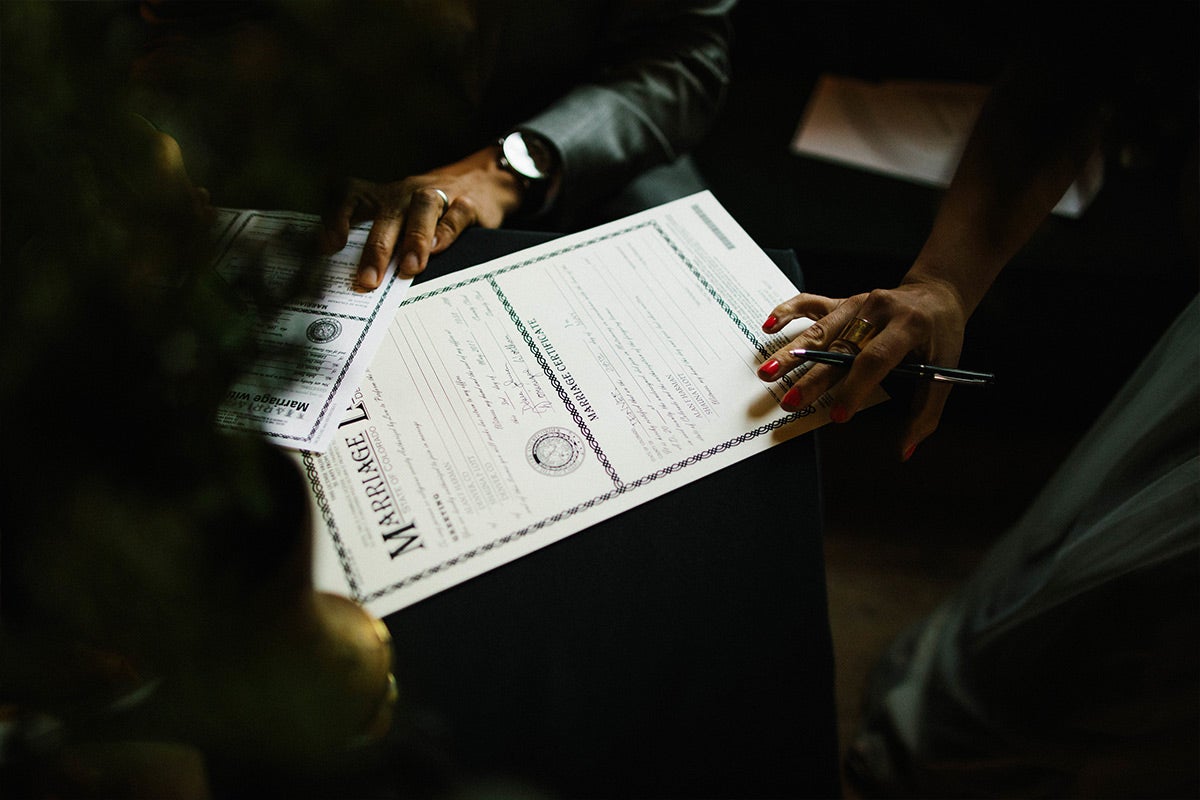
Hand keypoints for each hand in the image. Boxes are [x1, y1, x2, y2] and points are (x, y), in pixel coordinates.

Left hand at [321, 147, 522, 290]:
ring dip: (413, 238)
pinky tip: (439, 249)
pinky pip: (456, 214)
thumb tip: (354, 284)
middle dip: (376, 249)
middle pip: (386, 215)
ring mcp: (436, 195)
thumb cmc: (426, 213)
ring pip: (422, 209)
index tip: (328, 246)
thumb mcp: (397, 220)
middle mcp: (404, 194)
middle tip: (368, 280)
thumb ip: (376, 243)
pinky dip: (446, 231)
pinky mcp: (466, 204)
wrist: (478, 182)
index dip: (335, 217)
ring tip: (408, 267)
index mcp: (382, 198)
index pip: (350, 196)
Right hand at [756, 277, 967, 459]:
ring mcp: (858, 302)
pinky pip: (810, 303)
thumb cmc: (940, 337)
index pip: (876, 358)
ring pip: (820, 330)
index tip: (839, 415)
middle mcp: (880, 310)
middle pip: (840, 346)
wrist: (936, 295)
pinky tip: (768, 326)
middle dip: (813, 377)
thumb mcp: (943, 372)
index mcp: (909, 326)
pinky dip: (787, 312)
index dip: (856, 388)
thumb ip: (925, 414)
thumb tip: (904, 451)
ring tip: (768, 372)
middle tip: (791, 401)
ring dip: (791, 352)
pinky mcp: (844, 300)